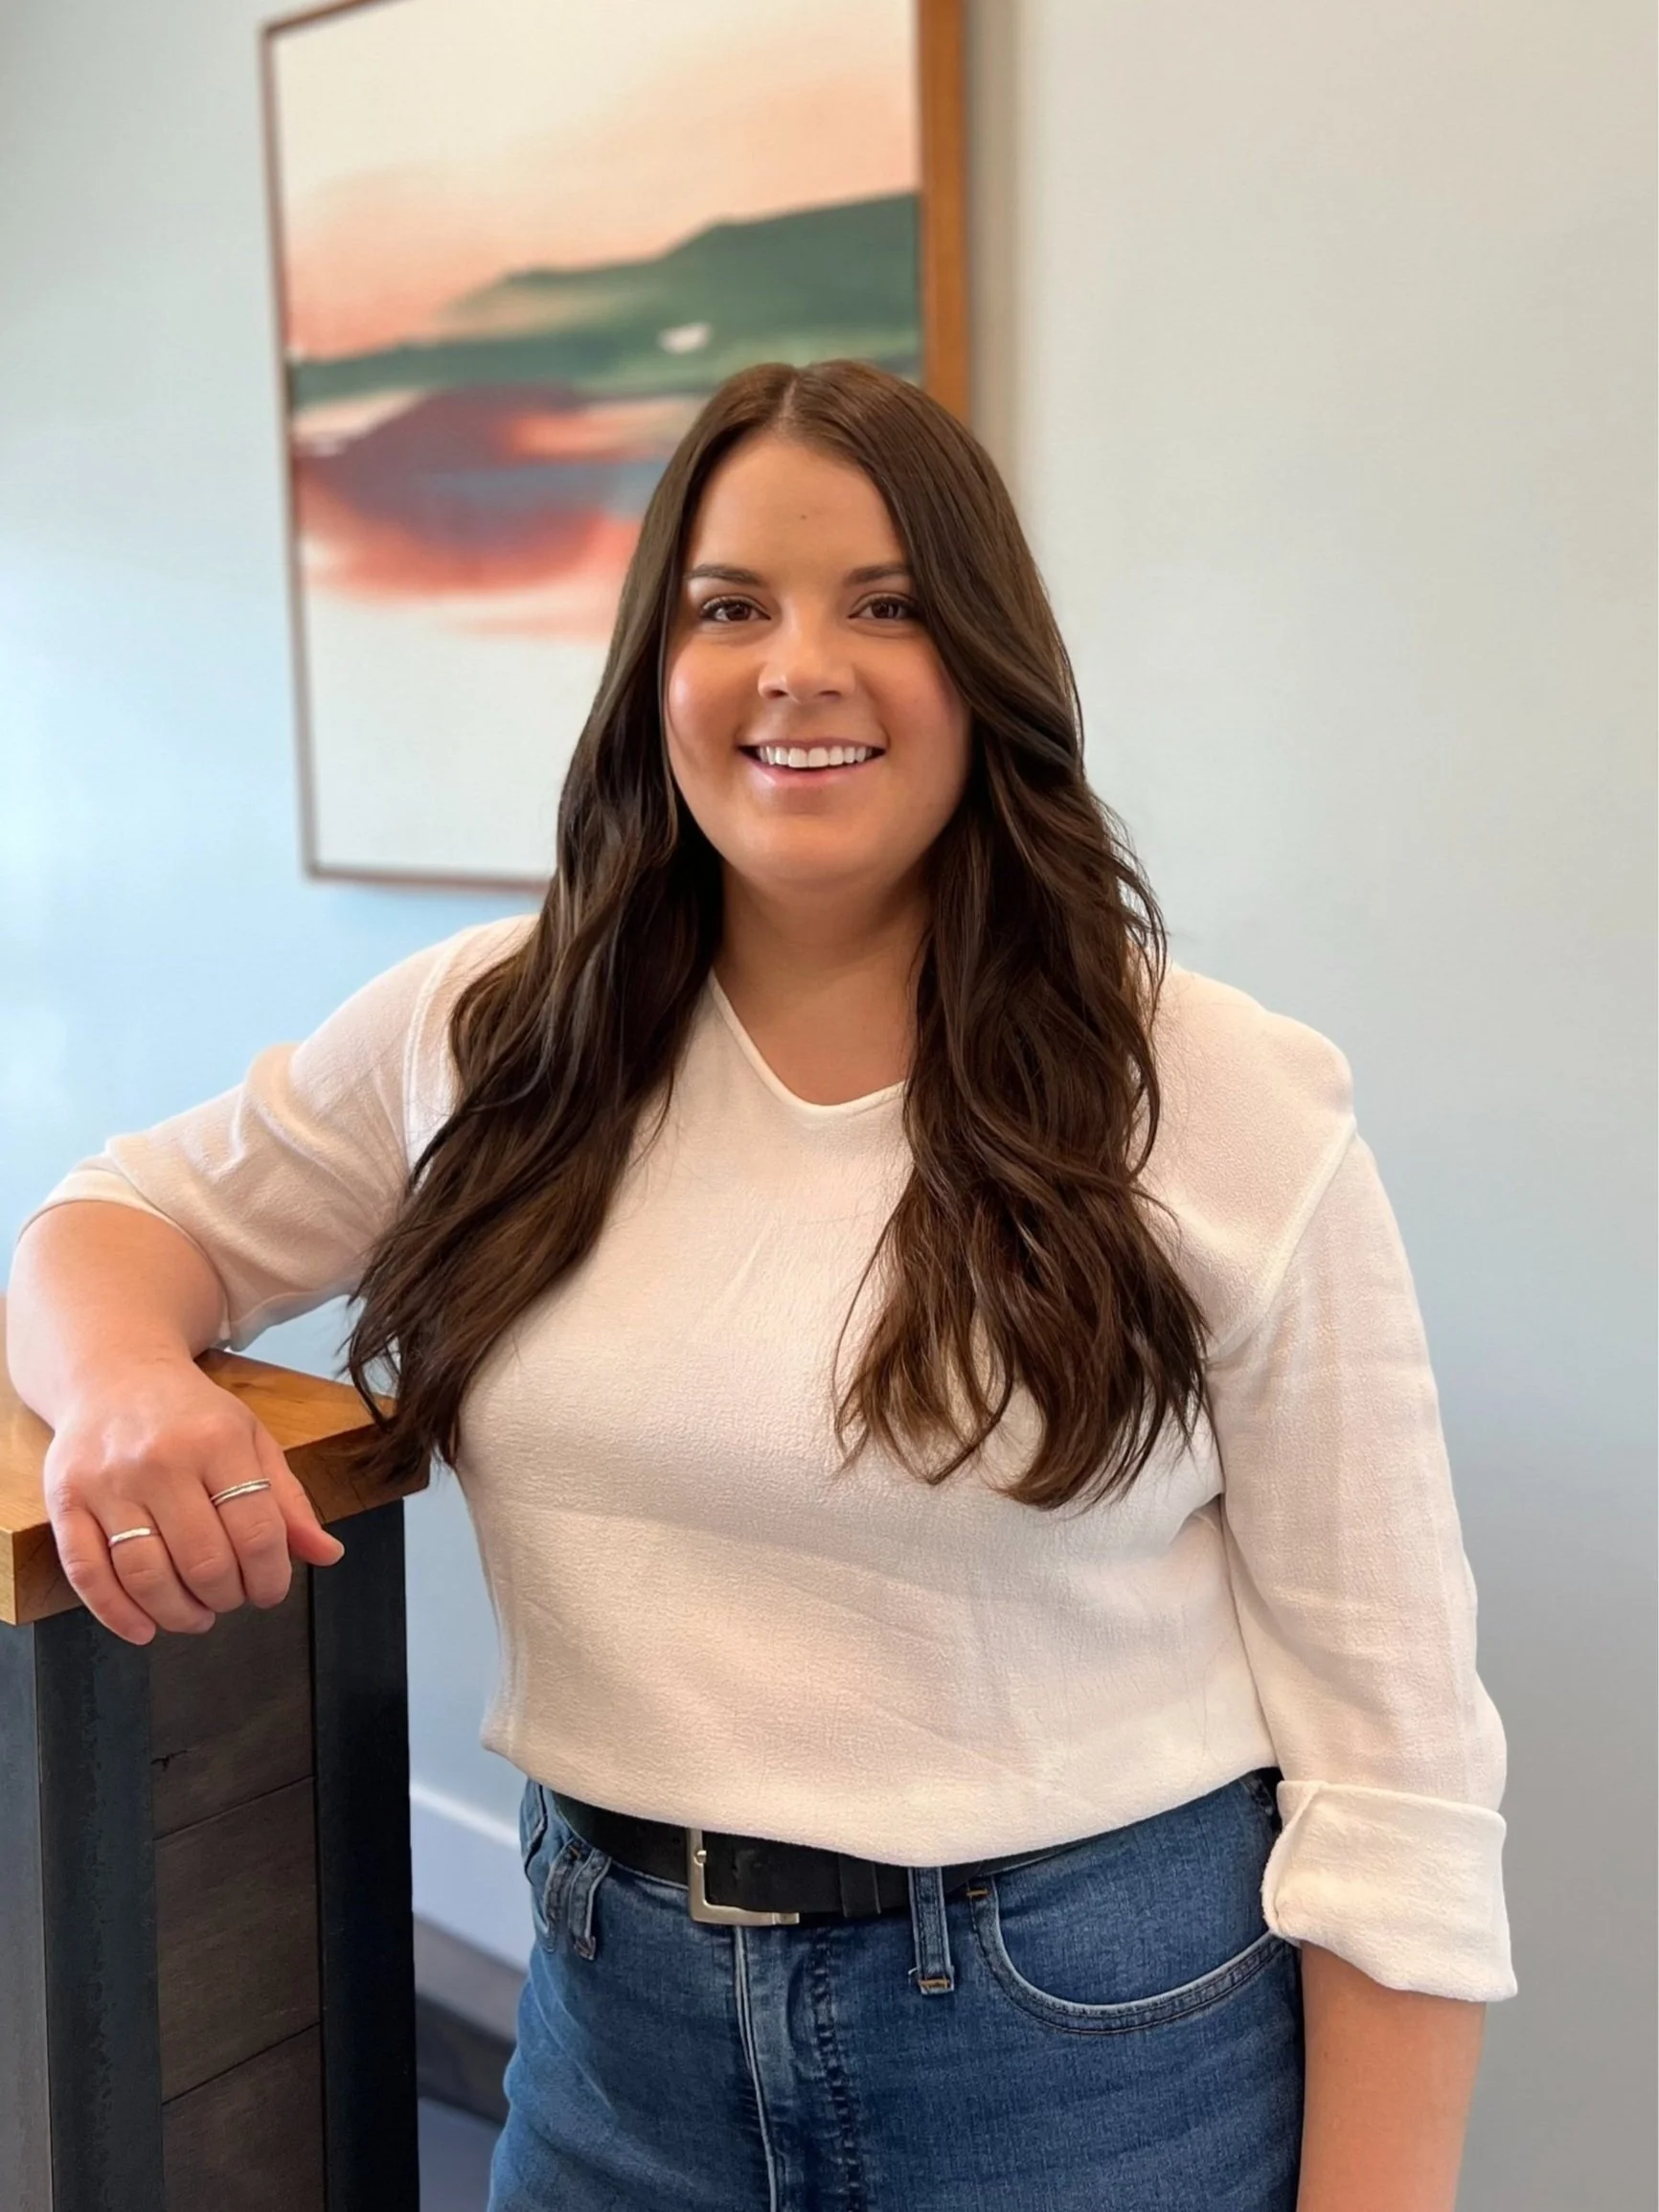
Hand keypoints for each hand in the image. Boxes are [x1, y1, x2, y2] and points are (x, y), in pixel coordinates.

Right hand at [43, 1358, 345, 1642]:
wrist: (113, 1374)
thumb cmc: (191, 1416)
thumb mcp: (252, 1440)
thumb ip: (288, 1500)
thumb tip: (328, 1555)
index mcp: (218, 1441)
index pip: (256, 1531)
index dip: (270, 1576)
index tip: (270, 1590)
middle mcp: (160, 1460)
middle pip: (203, 1561)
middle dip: (227, 1597)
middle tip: (231, 1599)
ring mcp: (107, 1482)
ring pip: (145, 1575)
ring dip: (178, 1613)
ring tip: (197, 1614)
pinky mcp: (65, 1501)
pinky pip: (86, 1573)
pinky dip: (116, 1613)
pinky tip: (144, 1628)